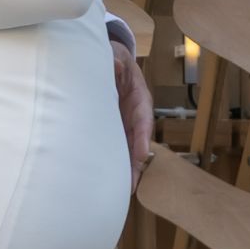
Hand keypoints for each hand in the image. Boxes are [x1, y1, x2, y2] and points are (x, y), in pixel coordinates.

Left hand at [111, 40, 152, 192]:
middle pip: (136, 142)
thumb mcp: (115, 55)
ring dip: (125, 171)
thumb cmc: (113, 57)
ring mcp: (122, 125)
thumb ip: (115, 61)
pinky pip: (112, 150)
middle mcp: (133, 115)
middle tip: (131, 185)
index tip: (142, 154)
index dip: (142, 137)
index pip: (142, 118)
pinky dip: (112, 165)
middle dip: (134, 164)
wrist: (109, 62)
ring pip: (125, 150)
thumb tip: (116, 67)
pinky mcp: (110, 132)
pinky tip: (106, 183)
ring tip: (121, 193)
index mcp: (138, 97)